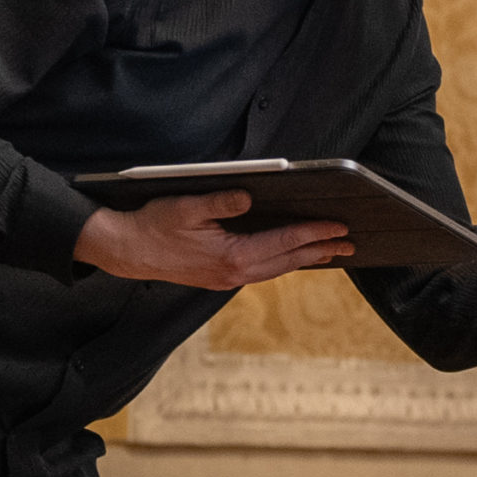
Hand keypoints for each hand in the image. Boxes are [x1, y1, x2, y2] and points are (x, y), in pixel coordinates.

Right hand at [73, 192, 351, 288]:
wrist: (126, 251)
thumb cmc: (154, 225)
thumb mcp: (186, 206)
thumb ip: (221, 203)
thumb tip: (249, 196)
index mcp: (232, 256)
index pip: (284, 242)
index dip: (314, 233)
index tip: (339, 228)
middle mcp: (234, 273)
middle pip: (287, 261)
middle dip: (320, 250)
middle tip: (350, 243)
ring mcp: (227, 279)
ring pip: (276, 269)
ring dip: (304, 259)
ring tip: (329, 252)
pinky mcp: (219, 278)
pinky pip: (261, 271)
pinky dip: (282, 263)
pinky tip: (289, 257)